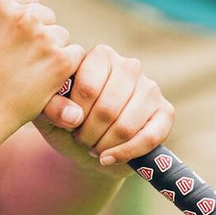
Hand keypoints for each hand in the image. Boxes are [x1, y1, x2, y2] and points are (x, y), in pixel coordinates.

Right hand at [0, 0, 84, 147]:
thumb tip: (5, 3)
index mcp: (0, 3)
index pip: (27, 0)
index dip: (25, 19)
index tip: (21, 35)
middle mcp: (23, 16)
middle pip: (46, 16)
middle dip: (39, 34)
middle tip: (25, 57)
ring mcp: (44, 38)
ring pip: (61, 35)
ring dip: (52, 50)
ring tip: (32, 72)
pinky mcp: (61, 61)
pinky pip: (75, 54)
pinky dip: (65, 67)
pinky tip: (48, 78)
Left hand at [34, 45, 174, 179]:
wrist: (87, 146)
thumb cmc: (67, 120)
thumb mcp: (49, 112)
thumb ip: (51, 107)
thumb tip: (73, 116)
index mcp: (100, 55)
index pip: (88, 87)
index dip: (75, 113)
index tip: (67, 124)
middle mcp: (129, 66)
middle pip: (108, 108)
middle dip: (89, 133)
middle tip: (80, 139)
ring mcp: (150, 88)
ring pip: (126, 125)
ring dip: (105, 144)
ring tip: (92, 147)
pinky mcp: (166, 112)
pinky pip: (149, 138)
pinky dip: (125, 153)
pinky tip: (108, 158)